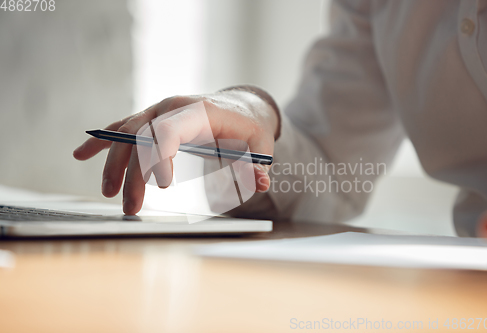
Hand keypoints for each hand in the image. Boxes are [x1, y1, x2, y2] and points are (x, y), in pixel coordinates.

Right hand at [73, 90, 278, 214]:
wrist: (240, 107)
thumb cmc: (249, 128)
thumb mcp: (260, 146)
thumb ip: (257, 165)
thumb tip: (260, 182)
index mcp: (199, 112)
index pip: (168, 131)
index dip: (160, 157)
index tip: (163, 187)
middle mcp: (172, 107)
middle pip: (141, 137)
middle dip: (132, 173)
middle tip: (130, 208)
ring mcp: (159, 111)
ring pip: (126, 133)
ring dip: (113, 163)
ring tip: (108, 193)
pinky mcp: (151, 119)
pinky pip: (121, 128)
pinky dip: (101, 142)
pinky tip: (81, 154)